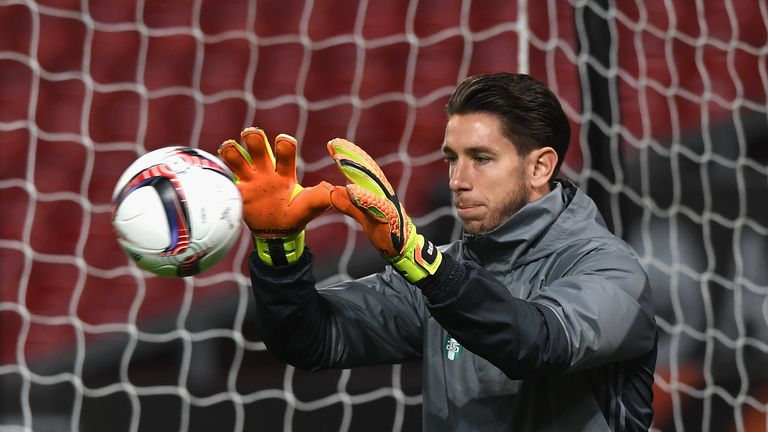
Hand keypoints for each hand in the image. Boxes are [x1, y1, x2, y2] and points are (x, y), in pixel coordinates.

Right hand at [218, 127, 331, 264]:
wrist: (276, 235)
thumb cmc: (295, 216)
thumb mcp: (310, 207)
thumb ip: (322, 197)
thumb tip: (336, 189)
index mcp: (284, 172)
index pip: (284, 149)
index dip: (284, 143)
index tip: (284, 141)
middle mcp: (265, 172)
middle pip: (257, 145)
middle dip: (254, 137)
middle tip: (252, 135)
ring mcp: (249, 181)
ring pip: (235, 156)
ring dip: (231, 149)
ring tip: (229, 148)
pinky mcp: (236, 193)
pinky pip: (222, 179)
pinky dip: (217, 173)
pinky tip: (214, 171)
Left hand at [327, 138, 441, 282]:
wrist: (403, 250)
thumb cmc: (385, 231)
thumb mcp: (363, 216)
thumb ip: (349, 205)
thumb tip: (334, 192)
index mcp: (377, 191)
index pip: (362, 169)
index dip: (349, 155)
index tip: (332, 143)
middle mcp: (383, 193)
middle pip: (367, 170)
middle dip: (351, 155)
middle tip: (334, 143)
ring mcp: (387, 203)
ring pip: (371, 183)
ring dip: (355, 170)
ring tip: (339, 160)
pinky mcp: (389, 216)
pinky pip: (375, 205)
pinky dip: (363, 196)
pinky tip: (351, 189)